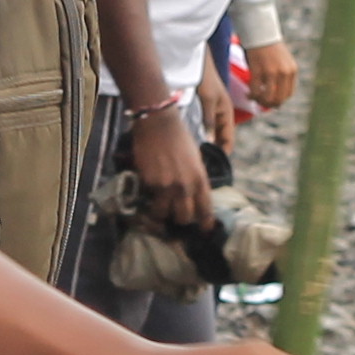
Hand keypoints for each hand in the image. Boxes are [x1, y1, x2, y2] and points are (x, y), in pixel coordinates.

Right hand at [127, 104, 211, 229]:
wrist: (159, 124)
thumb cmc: (180, 138)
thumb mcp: (196, 159)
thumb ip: (196, 178)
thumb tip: (194, 194)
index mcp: (200, 179)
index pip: (206, 210)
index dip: (205, 223)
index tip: (204, 230)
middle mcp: (186, 186)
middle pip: (184, 217)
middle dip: (180, 219)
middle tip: (175, 215)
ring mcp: (167, 186)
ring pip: (165, 214)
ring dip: (162, 213)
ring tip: (159, 208)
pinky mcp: (150, 184)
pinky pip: (150, 202)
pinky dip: (149, 202)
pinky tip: (149, 196)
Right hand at [249, 38, 298, 108]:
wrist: (260, 32)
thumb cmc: (268, 47)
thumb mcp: (282, 62)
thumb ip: (281, 76)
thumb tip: (274, 94)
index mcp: (292, 71)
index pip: (288, 94)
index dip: (278, 100)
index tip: (269, 100)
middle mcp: (285, 73)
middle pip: (279, 99)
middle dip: (269, 104)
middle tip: (260, 102)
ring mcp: (272, 72)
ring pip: (268, 97)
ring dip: (259, 101)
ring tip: (253, 97)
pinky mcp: (259, 70)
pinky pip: (255, 90)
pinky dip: (251, 95)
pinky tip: (248, 93)